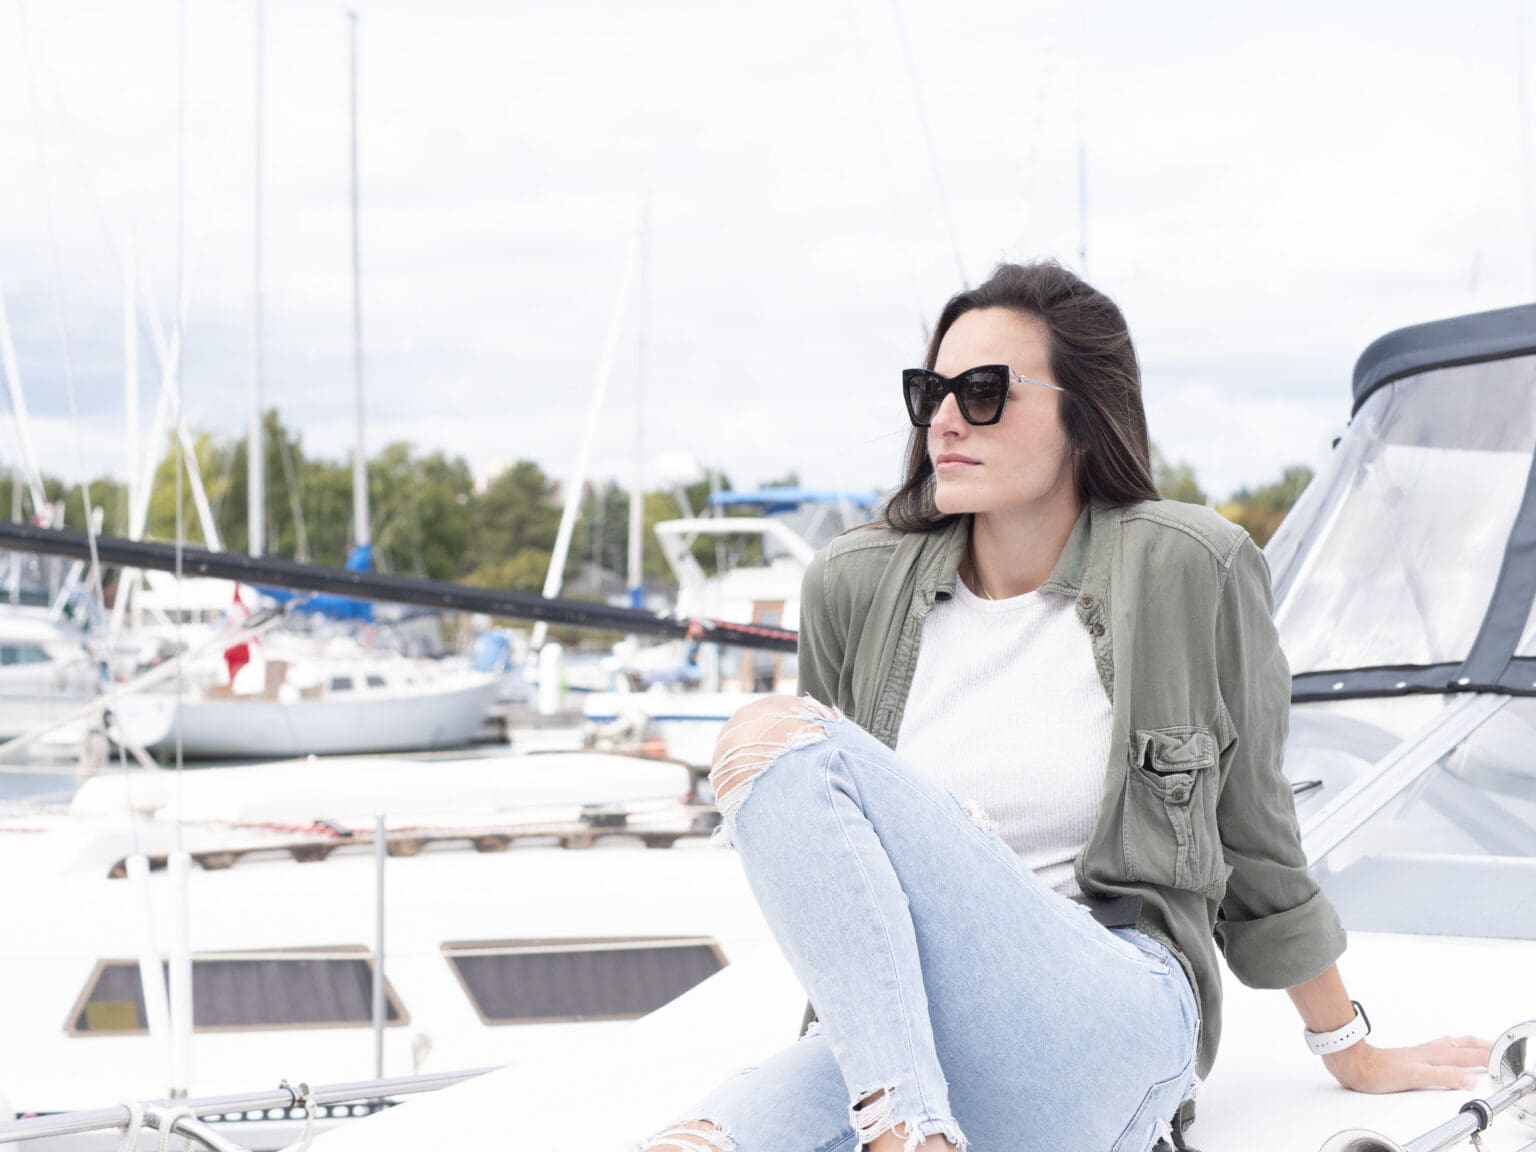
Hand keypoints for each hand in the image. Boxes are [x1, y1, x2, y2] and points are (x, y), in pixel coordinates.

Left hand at [1324, 1035, 1492, 1092]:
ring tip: (1480, 1046)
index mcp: (1435, 1055)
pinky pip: (1441, 1048)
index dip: (1487, 1056)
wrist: (1356, 1064)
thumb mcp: (1416, 1077)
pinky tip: (1449, 1051)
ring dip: (1470, 1044)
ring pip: (1452, 1044)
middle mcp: (1430, 1051)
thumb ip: (1444, 1077)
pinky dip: (1454, 1048)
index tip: (1501, 1058)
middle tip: (1497, 1047)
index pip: (1469, 1055)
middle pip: (1463, 1044)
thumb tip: (1470, 1079)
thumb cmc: (1380, 1071)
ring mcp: (1422, 1052)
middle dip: (1482, 1045)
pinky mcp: (1413, 1056)